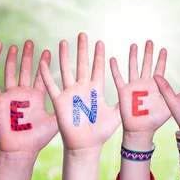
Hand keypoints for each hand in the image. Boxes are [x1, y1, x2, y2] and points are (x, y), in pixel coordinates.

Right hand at [0, 40, 58, 152]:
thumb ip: (64, 108)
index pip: (42, 75)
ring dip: (11, 60)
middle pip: (26, 70)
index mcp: (38, 96)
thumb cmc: (38, 139)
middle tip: (30, 42)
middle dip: (28, 56)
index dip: (44, 63)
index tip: (48, 49)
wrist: (20, 150)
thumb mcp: (55, 121)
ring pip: (10, 73)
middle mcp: (24, 94)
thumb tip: (81, 100)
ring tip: (13, 46)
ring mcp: (11, 96)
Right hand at [40, 33, 120, 151]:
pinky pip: (52, 86)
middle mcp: (83, 88)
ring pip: (66, 70)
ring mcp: (70, 93)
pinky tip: (43, 62)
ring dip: (65, 56)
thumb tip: (136, 93)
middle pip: (82, 64)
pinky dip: (47, 75)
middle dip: (82, 49)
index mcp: (96, 89)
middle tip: (82, 34)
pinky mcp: (60, 102)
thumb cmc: (101, 132)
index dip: (98, 55)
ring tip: (64, 41)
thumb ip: (122, 102)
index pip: (97, 68)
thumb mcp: (116, 115)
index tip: (100, 41)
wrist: (86, 145)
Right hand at [110, 41, 169, 147]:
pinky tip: (112, 59)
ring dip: (133, 56)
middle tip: (150, 41)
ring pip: (133, 67)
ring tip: (134, 45)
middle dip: (148, 53)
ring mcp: (133, 86)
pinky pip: (118, 78)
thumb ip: (173, 96)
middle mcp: (144, 83)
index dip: (161, 60)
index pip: (159, 69)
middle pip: (146, 64)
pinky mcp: (123, 92)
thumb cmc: (155, 120)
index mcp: (155, 86)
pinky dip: (114, 69)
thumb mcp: (168, 106)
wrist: (141, 130)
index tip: (163, 49)